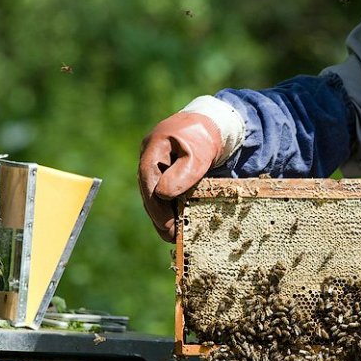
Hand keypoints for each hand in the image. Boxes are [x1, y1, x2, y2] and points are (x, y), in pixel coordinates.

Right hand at [138, 112, 221, 241]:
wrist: (212, 124)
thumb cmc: (205, 137)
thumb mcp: (198, 154)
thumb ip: (182, 173)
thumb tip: (162, 195)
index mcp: (153, 148)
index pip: (148, 180)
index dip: (156, 206)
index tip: (167, 225)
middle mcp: (150, 157)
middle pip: (149, 190)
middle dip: (159, 215)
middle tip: (171, 236)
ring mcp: (156, 163)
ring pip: (154, 193)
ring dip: (162, 214)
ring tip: (173, 234)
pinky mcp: (165, 171)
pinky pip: (163, 191)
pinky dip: (169, 207)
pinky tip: (176, 222)